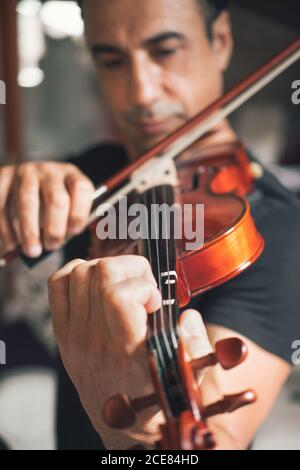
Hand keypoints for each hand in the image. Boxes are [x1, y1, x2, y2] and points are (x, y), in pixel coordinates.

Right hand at [0, 162, 94, 256]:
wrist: (24, 185)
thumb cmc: (51, 204)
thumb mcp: (66, 206)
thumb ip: (69, 222)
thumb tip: (59, 242)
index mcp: (71, 175)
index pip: (81, 189)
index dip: (79, 212)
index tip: (74, 232)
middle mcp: (49, 171)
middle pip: (56, 199)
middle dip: (54, 228)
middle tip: (52, 246)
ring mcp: (25, 172)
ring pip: (27, 202)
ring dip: (29, 231)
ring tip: (32, 251)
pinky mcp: (3, 177)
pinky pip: (3, 205)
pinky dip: (7, 229)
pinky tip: (12, 244)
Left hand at [48, 255, 212, 449]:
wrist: (119, 422)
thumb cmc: (151, 396)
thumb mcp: (184, 375)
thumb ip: (193, 345)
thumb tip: (188, 315)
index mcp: (125, 350)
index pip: (119, 296)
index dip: (141, 285)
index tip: (154, 300)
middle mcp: (94, 338)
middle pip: (101, 273)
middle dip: (129, 267)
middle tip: (142, 287)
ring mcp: (73, 333)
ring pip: (80, 273)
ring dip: (107, 269)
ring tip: (123, 286)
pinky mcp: (61, 331)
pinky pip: (57, 284)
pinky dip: (76, 271)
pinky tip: (97, 283)